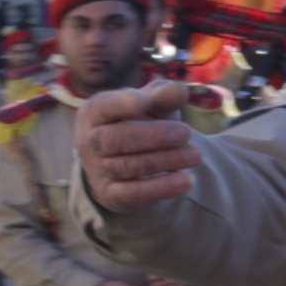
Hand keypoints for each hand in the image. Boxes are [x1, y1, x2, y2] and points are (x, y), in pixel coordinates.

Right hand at [74, 82, 200, 210]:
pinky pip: (134, 193)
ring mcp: (98, 170)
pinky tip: (186, 180)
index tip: (145, 101)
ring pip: (128, 166)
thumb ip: (163, 96)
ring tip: (195, 155)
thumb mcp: (150, 106)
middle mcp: (90, 141)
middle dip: (152, 136)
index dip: (121, 103)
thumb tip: (180, 90)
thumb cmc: (137, 125)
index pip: (103, 106)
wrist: (122, 165)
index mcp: (95, 113)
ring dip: (165, 160)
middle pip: (114, 139)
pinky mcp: (111, 194)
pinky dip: (161, 187)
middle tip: (186, 133)